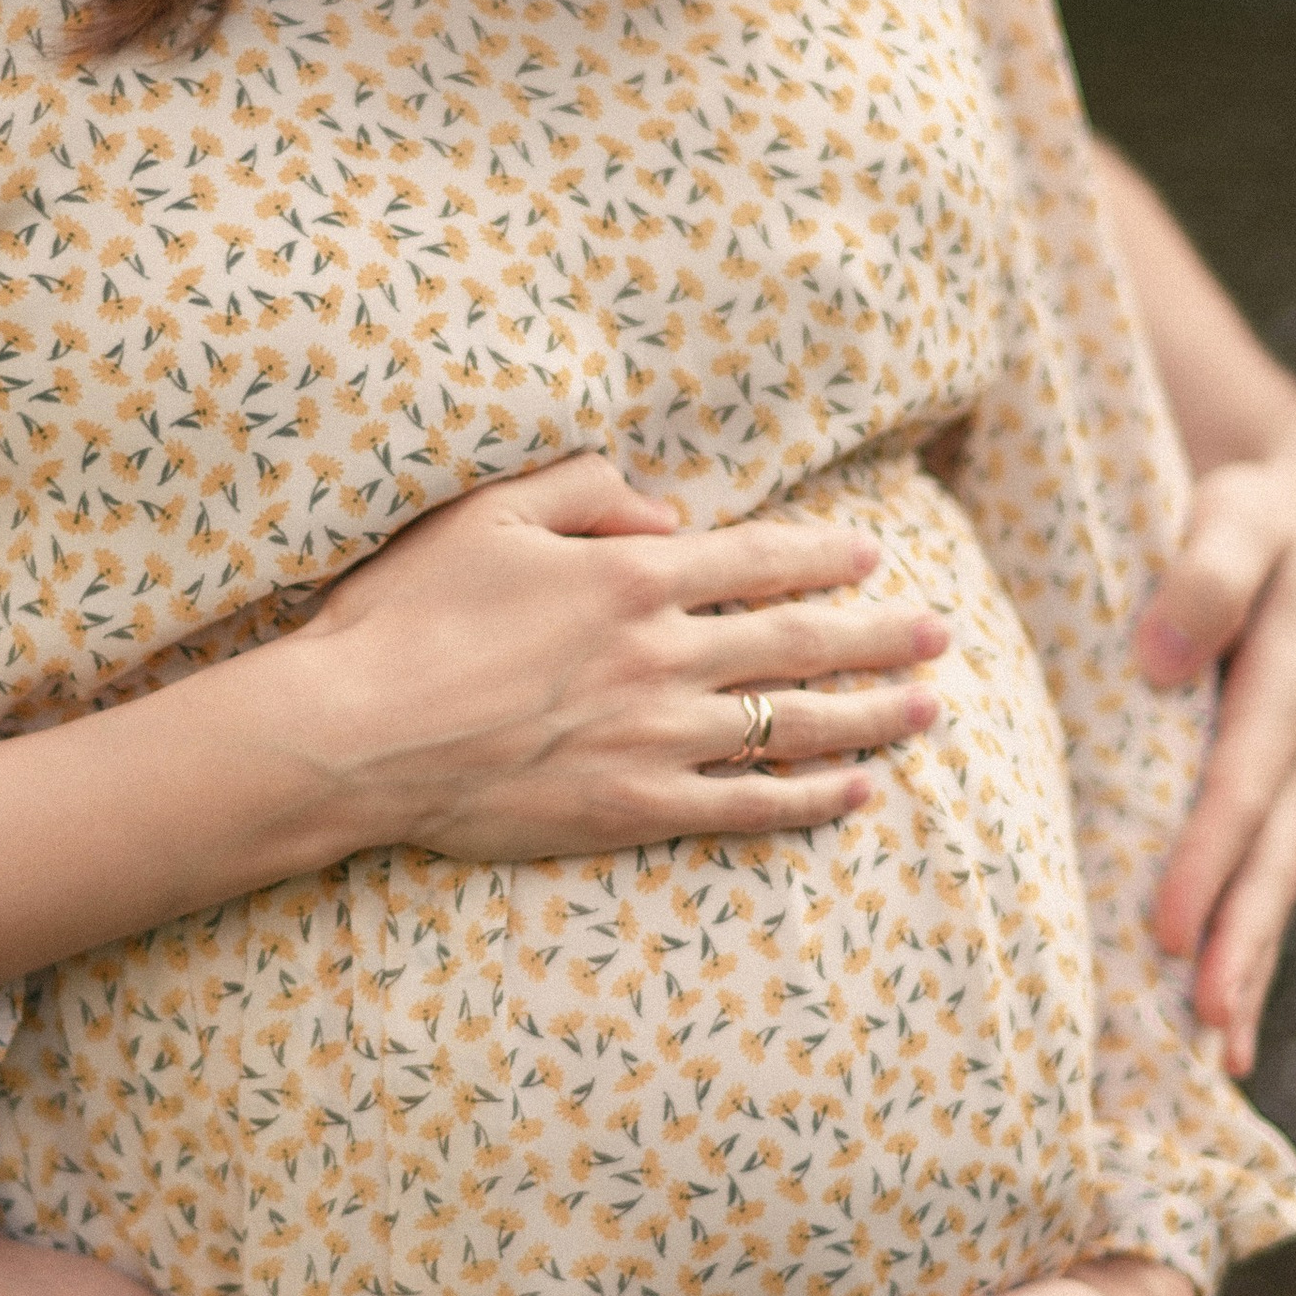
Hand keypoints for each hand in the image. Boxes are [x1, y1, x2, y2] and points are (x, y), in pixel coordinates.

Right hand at [300, 452, 947, 859]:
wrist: (355, 734)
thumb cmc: (405, 615)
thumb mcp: (488, 512)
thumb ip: (585, 487)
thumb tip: (664, 510)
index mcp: (631, 574)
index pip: (758, 560)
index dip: (824, 559)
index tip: (874, 559)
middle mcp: (663, 654)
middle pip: (799, 642)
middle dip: (880, 636)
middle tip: (940, 634)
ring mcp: (656, 737)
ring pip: (793, 724)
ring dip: (871, 716)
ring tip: (928, 709)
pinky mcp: (634, 809)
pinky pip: (748, 806)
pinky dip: (812, 800)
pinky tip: (859, 794)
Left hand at [1136, 410, 1295, 1076]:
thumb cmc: (1262, 511)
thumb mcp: (1239, 514)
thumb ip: (1204, 575)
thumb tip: (1158, 663)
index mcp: (1291, 680)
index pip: (1243, 783)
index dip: (1206, 858)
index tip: (1164, 929)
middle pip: (1271, 857)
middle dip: (1238, 944)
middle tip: (1205, 1027)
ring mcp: (1291, 771)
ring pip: (1272, 879)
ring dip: (1246, 963)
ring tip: (1219, 1055)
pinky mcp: (1270, 783)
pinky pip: (1259, 869)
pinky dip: (1242, 939)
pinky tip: (1216, 1014)